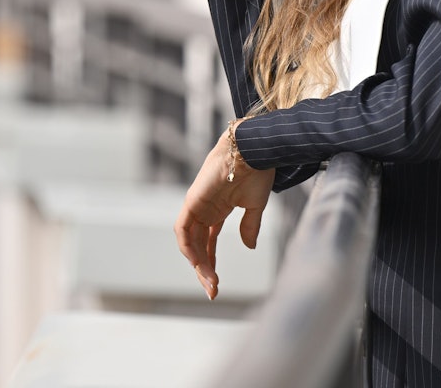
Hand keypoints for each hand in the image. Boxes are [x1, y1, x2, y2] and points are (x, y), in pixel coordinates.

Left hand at [174, 128, 274, 299]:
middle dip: (205, 269)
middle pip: (199, 245)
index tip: (218, 285)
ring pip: (190, 241)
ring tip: (210, 283)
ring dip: (198, 263)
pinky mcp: (192, 201)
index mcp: (219, 209)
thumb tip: (249, 246)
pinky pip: (183, 229)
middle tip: (213, 291)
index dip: (212, 262)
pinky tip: (199, 264)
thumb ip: (249, 226)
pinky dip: (188, 248)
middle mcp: (205, 209)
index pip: (210, 241)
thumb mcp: (255, 205)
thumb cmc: (257, 171)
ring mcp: (197, 205)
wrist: (253, 150)